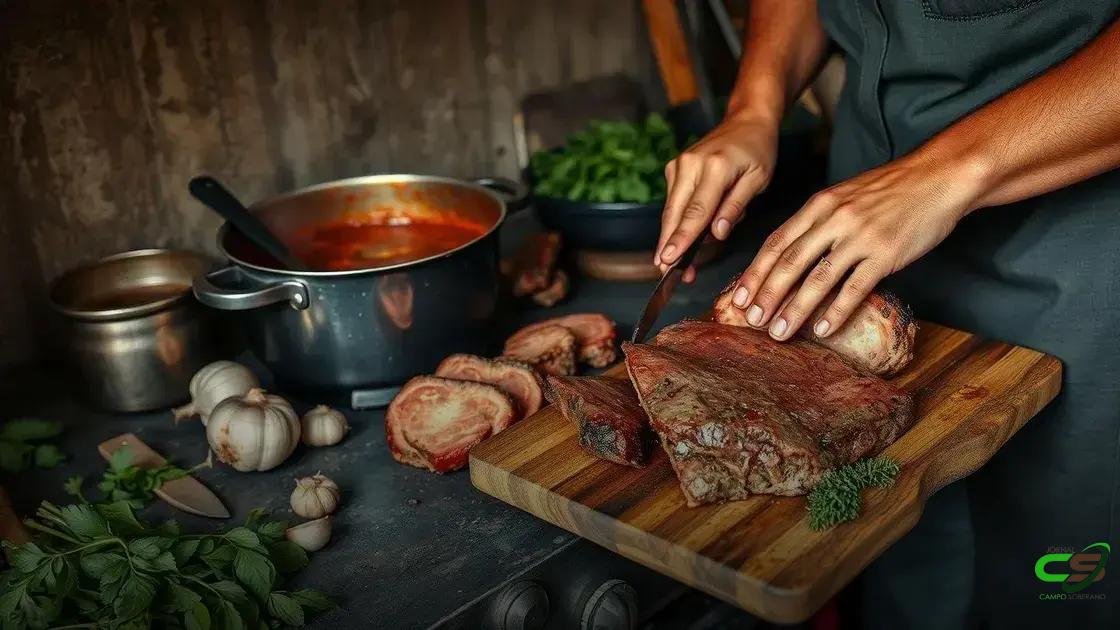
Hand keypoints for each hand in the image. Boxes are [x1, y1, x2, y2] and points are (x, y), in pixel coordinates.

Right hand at [656, 113, 778, 281]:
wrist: (746, 121)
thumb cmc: (758, 151)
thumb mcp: (757, 180)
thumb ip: (735, 207)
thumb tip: (716, 233)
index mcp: (716, 168)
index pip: (696, 212)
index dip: (682, 239)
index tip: (669, 259)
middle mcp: (691, 165)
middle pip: (675, 213)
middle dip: (668, 245)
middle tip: (664, 272)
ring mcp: (679, 165)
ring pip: (670, 210)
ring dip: (671, 237)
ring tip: (673, 263)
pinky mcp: (674, 168)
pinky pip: (673, 202)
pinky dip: (676, 222)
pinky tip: (682, 240)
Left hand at [724, 151, 982, 339]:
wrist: (939, 176)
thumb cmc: (892, 189)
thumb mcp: (845, 195)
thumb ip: (818, 220)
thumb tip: (791, 253)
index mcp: (819, 205)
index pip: (777, 242)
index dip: (755, 272)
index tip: (739, 297)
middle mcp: (834, 219)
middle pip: (790, 262)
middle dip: (766, 295)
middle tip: (751, 320)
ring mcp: (860, 236)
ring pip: (817, 278)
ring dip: (795, 309)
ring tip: (779, 332)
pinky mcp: (885, 253)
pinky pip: (854, 287)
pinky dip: (836, 311)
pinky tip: (823, 329)